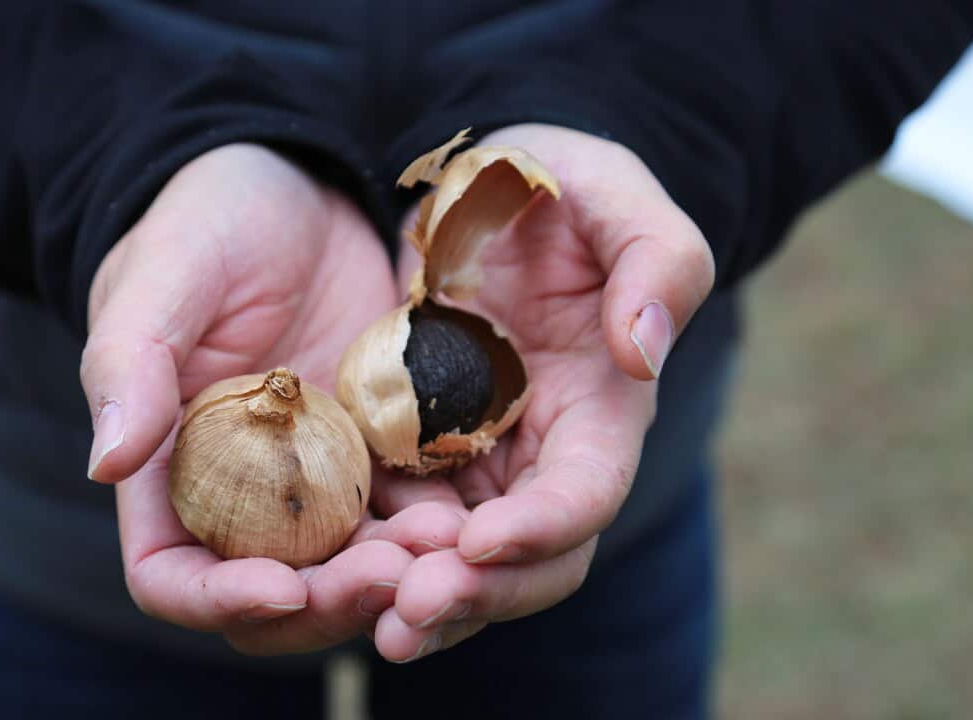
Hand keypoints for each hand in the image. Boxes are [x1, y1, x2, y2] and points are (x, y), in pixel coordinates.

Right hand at [80, 144, 462, 654]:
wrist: (298, 187)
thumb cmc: (208, 221)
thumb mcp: (165, 274)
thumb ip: (131, 361)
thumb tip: (105, 464)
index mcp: (170, 472)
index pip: (174, 576)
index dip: (219, 601)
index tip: (281, 588)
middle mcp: (243, 496)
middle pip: (278, 594)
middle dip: (331, 603)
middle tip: (396, 576)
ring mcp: (319, 481)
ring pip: (353, 567)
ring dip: (399, 576)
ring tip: (450, 546)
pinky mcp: (382, 454)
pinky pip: (411, 511)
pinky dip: (438, 528)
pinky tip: (474, 515)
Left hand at [372, 124, 715, 661]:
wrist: (480, 186)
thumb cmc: (560, 182)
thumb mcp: (616, 195)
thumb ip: (657, 263)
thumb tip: (645, 351)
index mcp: (602, 407)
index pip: (586, 492)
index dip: (543, 527)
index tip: (480, 541)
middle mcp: (540, 453)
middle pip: (523, 558)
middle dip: (473, 593)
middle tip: (405, 614)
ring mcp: (473, 460)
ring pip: (453, 559)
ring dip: (411, 593)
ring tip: (360, 613)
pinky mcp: (409, 449)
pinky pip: (390, 518)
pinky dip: (363, 552)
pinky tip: (315, 570)